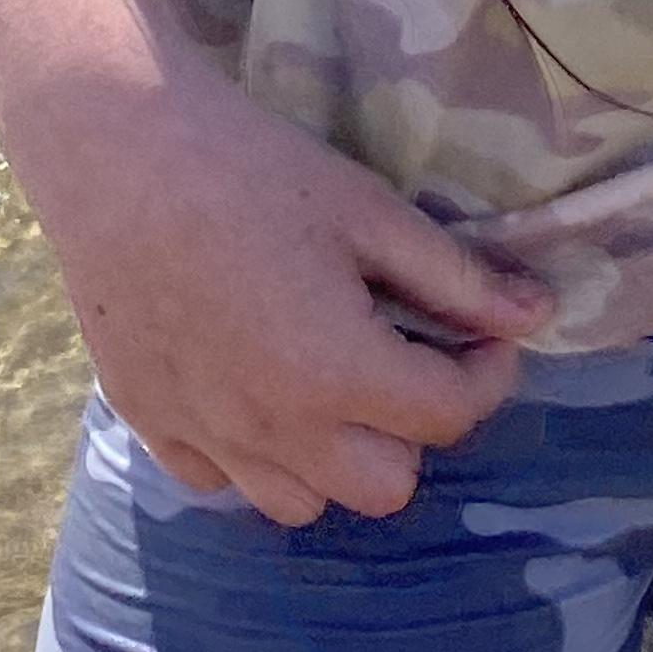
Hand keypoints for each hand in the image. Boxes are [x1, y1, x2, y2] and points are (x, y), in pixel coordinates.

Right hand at [6, 43, 549, 529]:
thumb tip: (538, 315)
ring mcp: (206, 435)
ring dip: (336, 454)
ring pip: (304, 502)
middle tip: (406, 352)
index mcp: (338, 375)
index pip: (449, 417)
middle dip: (415, 428)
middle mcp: (275, 430)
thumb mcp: (367, 210)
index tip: (486, 330)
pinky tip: (255, 377)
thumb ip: (455, 277)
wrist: (114, 149)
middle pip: (386, 487)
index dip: (486, 373)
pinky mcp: (151, 423)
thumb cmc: (251, 167)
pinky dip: (254, 451)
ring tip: (330, 373)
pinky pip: (224, 480)